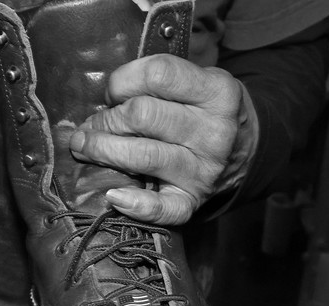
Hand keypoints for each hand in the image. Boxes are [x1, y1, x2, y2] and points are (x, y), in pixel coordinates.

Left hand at [69, 54, 258, 224]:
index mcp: (218, 92)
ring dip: (101, 151)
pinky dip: (133, 205)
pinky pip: (161, 209)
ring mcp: (203, 170)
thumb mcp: (198, 82)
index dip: (123, 81)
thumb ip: (158, 83)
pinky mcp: (192, 201)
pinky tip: (112, 196)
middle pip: (142, 115)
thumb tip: (103, 100)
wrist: (245, 153)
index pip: (158, 75)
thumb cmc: (204, 112)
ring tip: (83, 147)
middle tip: (91, 125)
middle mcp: (214, 132)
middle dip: (105, 119)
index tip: (113, 92)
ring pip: (141, 156)